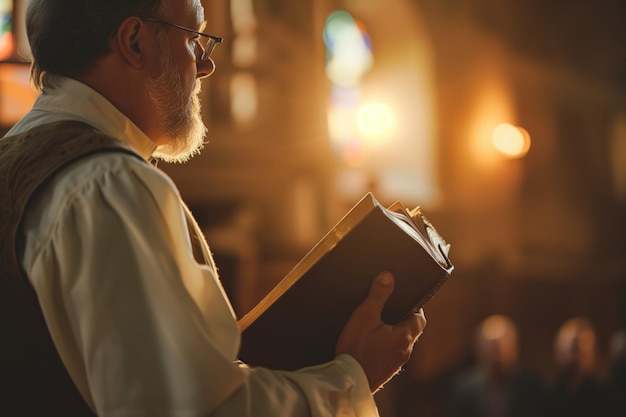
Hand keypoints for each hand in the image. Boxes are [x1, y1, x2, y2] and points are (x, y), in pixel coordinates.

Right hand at [335, 271, 426, 392]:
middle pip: (411, 330)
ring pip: (401, 342)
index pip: (420, 318)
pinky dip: (385, 345)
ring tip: (378, 324)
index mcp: (404, 336)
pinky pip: (391, 353)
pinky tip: (370, 343)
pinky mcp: (385, 371)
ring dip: (394, 333)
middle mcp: (405, 351)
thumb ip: (378, 295)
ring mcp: (396, 363)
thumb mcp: (365, 315)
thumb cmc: (356, 349)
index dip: (415, 307)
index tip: (406, 299)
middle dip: (403, 318)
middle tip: (389, 309)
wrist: (347, 381)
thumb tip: (388, 276)